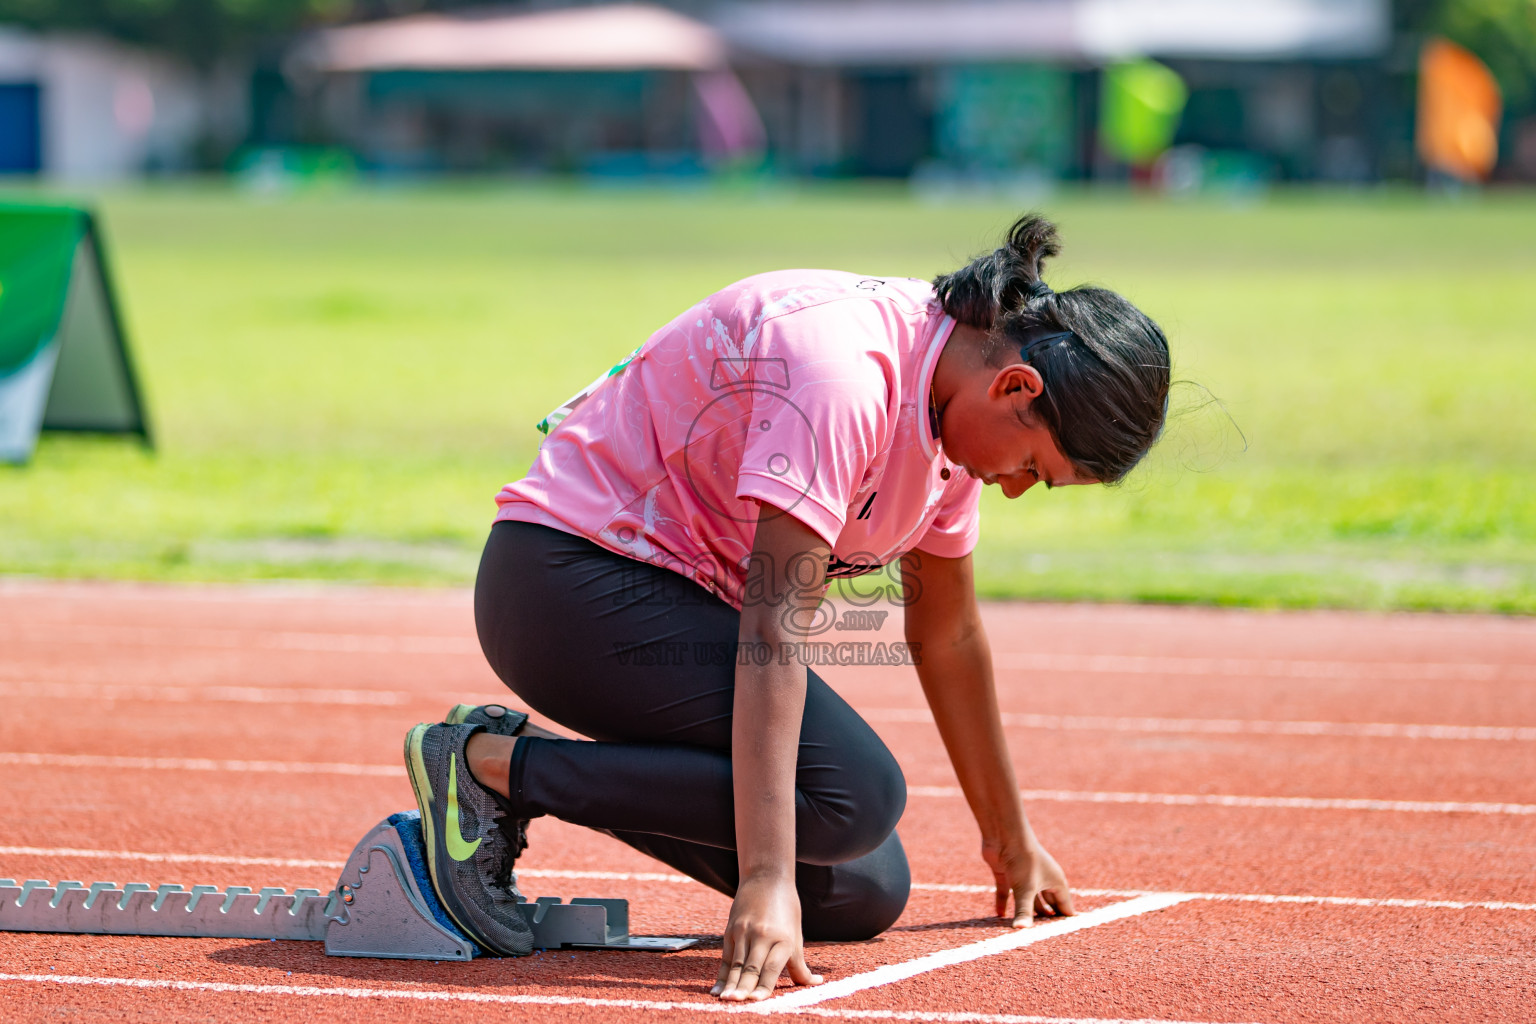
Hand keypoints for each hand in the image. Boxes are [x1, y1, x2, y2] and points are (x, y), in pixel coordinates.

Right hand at [711, 875, 821, 1000]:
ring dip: (730, 984)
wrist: (767, 877)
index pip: (771, 967)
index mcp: (782, 938)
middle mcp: (762, 935)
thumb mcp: (796, 935)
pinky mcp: (731, 930)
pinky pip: (727, 957)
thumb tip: (814, 983)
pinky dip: (722, 975)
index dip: (763, 985)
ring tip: (726, 1000)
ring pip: (737, 964)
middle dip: (744, 987)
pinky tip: (717, 989)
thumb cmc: (787, 908)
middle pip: (751, 967)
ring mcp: (744, 931)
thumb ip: (800, 963)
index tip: (757, 1000)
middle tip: (737, 1002)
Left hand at [981, 836, 1075, 926]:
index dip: (1065, 919)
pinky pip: (1005, 892)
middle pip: (1047, 903)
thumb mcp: (1025, 889)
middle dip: (1046, 918)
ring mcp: (1023, 876)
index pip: (1064, 904)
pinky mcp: (1006, 873)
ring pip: (1026, 899)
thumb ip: (1024, 912)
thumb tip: (1021, 931)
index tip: (1067, 935)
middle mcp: (1041, 878)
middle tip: (1046, 937)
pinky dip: (1002, 902)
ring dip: (1025, 912)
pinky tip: (999, 915)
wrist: (1004, 834)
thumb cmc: (1023, 858)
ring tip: (1026, 931)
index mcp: (1055, 881)